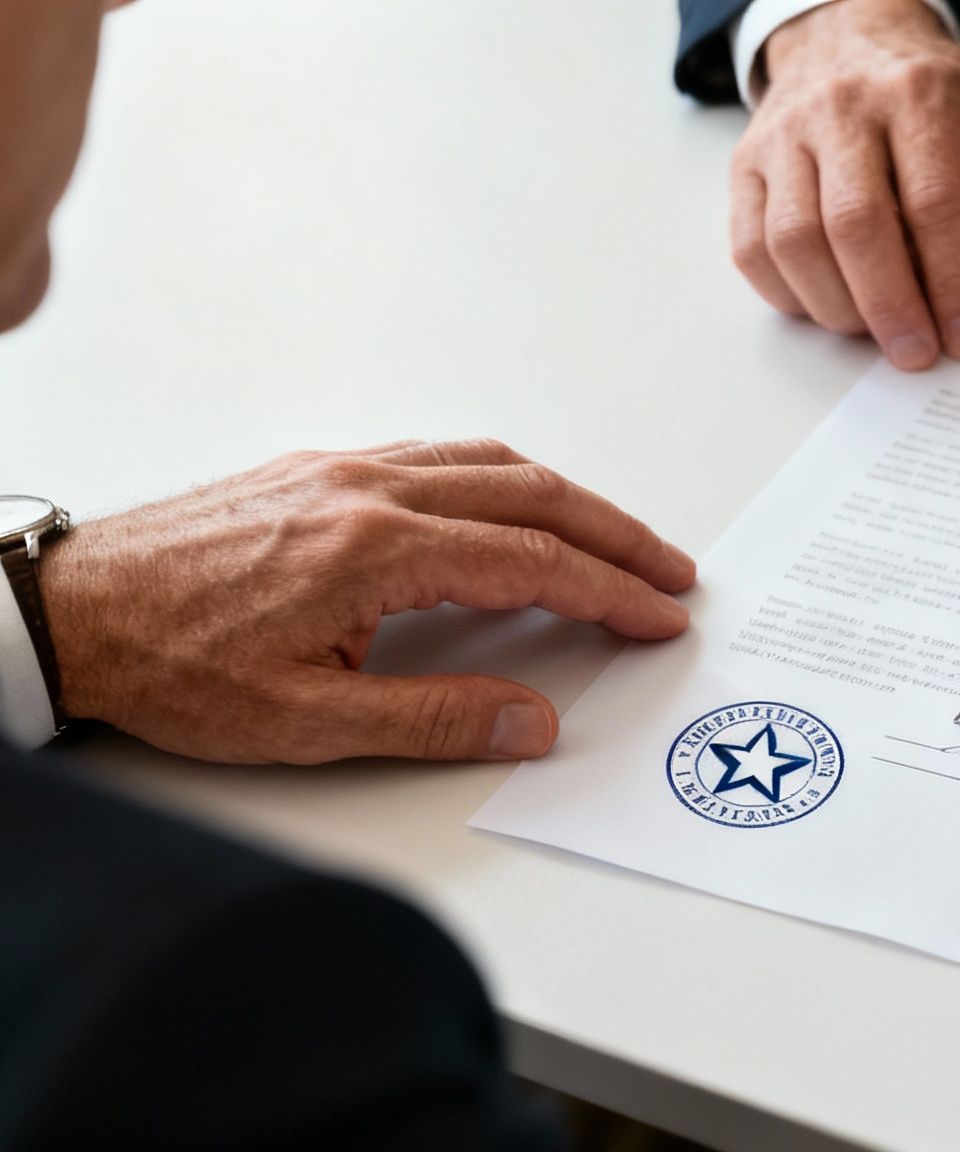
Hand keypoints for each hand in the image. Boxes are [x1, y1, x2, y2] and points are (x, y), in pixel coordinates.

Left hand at [40, 440, 695, 763]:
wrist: (69, 611)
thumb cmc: (170, 666)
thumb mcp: (305, 723)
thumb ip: (433, 719)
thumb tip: (533, 720)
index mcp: (375, 549)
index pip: (532, 563)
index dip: (610, 591)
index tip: (658, 615)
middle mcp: (368, 489)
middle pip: (531, 495)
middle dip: (614, 534)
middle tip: (670, 569)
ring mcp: (342, 468)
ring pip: (489, 461)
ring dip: (565, 497)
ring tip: (612, 537)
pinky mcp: (316, 467)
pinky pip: (439, 454)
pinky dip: (503, 476)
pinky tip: (511, 505)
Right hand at [730, 0, 959, 370]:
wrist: (850, 40)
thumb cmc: (933, 102)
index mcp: (919, 99)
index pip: (934, 203)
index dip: (953, 282)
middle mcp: (843, 110)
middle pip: (857, 224)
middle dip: (891, 306)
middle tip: (917, 353)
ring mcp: (785, 136)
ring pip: (795, 241)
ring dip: (838, 308)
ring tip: (875, 333)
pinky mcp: (747, 164)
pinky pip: (751, 247)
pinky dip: (788, 296)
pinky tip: (828, 307)